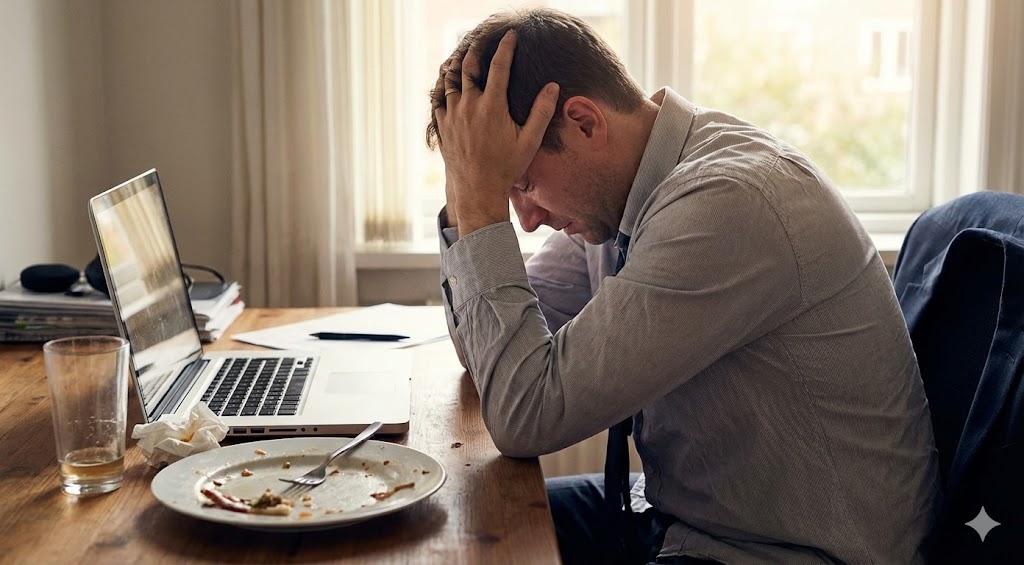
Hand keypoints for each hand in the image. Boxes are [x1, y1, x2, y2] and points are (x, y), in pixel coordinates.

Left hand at [433, 30, 558, 236]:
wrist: (477, 190)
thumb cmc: (506, 167)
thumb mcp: (529, 141)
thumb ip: (542, 111)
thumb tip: (553, 87)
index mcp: (492, 106)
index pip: (499, 65)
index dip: (506, 47)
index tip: (511, 36)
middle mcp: (469, 106)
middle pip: (469, 66)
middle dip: (477, 49)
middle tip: (483, 40)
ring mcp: (452, 115)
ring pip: (450, 79)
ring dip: (457, 64)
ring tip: (463, 55)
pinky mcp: (442, 125)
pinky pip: (438, 97)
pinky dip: (442, 85)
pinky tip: (447, 81)